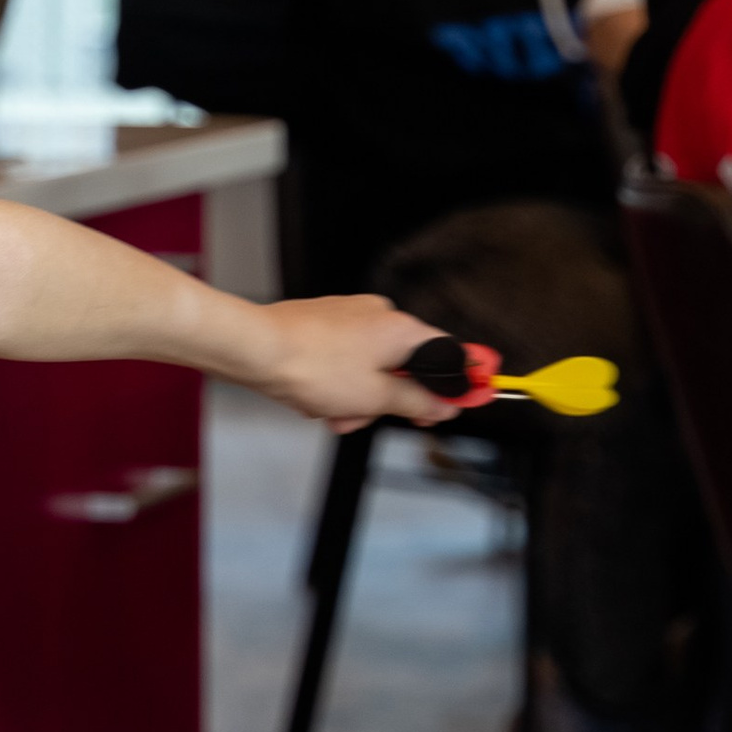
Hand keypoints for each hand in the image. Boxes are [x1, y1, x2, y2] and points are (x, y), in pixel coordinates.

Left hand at [254, 294, 460, 432]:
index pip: (449, 354)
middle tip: (371, 416)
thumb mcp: (375, 397)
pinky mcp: (325, 326)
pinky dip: (337, 387)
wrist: (255, 349)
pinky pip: (346, 364)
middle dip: (388, 400)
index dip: (462, 381)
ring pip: (372, 371)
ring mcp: (350, 318)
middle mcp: (380, 316)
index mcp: (402, 329)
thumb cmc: (311, 366)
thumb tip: (445, 405)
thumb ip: (416, 402)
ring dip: (357, 400)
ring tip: (332, 412)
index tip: (475, 397)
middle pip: (407, 368)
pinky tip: (317, 401)